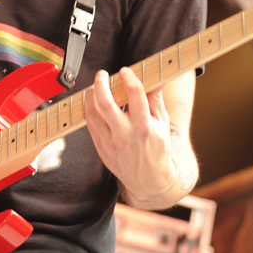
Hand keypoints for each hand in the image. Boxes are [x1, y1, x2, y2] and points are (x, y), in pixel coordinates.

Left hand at [85, 68, 180, 207]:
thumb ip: (156, 101)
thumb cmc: (158, 150)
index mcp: (145, 127)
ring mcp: (111, 143)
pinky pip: (90, 124)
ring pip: (93, 113)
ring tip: (94, 86)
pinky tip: (93, 102)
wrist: (149, 180)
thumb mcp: (163, 125)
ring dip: (91, 95)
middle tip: (102, 74)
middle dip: (101, 84)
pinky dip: (89, 110)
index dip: (128, 78)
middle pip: (106, 103)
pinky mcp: (101, 148)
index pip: (134, 95)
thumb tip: (156, 80)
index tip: (125, 71)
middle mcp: (126, 135)